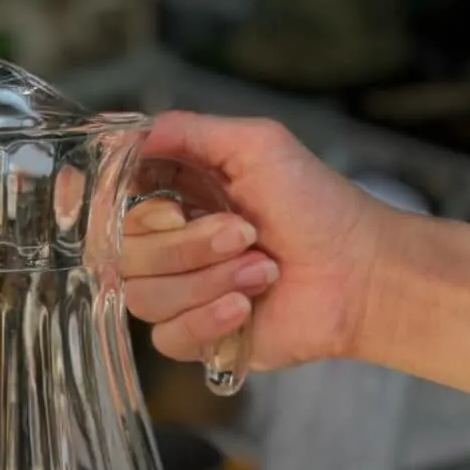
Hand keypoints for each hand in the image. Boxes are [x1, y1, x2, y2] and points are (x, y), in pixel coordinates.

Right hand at [122, 115, 389, 371]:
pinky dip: (209, 318)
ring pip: (143, 296)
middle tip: (245, 233)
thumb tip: (127, 132)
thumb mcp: (257, 145)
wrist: (360, 274)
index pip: (109, 203)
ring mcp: (179, 293)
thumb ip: (187, 130)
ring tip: (261, 270)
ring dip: (208, 280)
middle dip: (188, 245)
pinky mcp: (196, 338)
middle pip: (123, 253)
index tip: (167, 206)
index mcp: (174, 196)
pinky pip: (168, 336)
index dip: (121, 207)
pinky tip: (247, 306)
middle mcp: (169, 245)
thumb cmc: (318, 207)